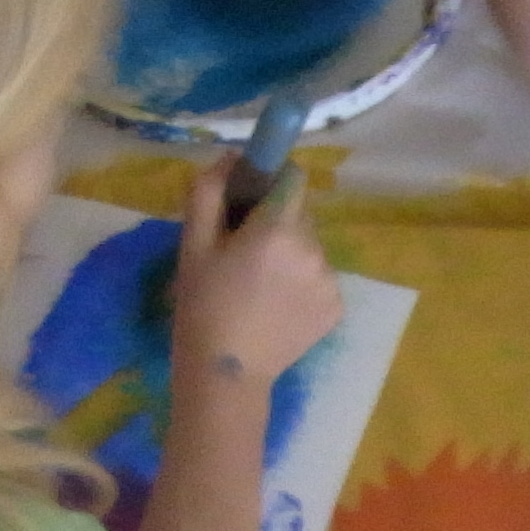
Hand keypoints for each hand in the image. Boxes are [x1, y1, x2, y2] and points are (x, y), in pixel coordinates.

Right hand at [169, 161, 340, 392]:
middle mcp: (313, 249)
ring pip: (311, 247)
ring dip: (291, 254)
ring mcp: (330, 280)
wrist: (226, 373)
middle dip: (277, 222)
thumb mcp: (193, 244)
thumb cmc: (202, 305)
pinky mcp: (337, 306)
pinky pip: (320, 278)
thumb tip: (231, 157)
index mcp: (278, 228)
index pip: (292, 177)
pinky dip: (302, 284)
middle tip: (245, 253)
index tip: (251, 199)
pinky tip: (276, 307)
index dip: (272, 181)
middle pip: (301, 214)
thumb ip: (210, 191)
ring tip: (259, 286)